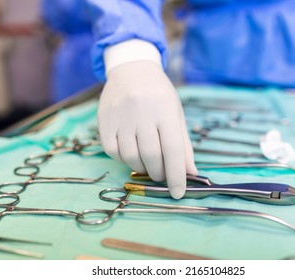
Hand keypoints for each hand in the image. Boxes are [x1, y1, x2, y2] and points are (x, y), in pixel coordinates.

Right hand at [98, 60, 196, 198]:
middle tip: (162, 176)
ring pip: (131, 156)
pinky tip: (132, 154)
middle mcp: (142, 112)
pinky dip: (124, 159)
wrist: (132, 69)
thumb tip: (191, 174)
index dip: (177, 175)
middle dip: (159, 173)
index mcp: (165, 110)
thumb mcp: (176, 114)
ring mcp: (120, 116)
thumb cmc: (159, 94)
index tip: (179, 193)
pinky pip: (112, 151)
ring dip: (142, 168)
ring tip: (148, 165)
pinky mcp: (104, 120)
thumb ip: (183, 144)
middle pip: (151, 155)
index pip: (173, 149)